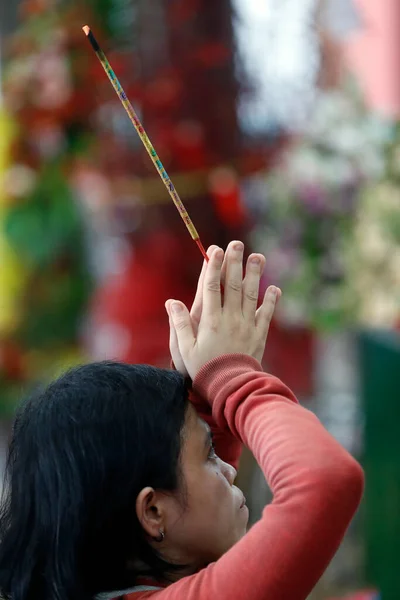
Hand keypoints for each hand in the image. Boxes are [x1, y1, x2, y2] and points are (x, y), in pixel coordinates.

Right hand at [166, 241, 280, 380]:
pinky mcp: (258, 335)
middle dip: (234, 263)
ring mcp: (246, 326)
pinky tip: (275, 288)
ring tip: (258, 257)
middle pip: (232, 285)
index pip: (212, 288)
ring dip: (254, 275)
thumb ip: (179, 324)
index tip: (216, 250)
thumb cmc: (203, 369)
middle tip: (237, 243)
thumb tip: (172, 302)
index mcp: (210, 321)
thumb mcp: (184, 349)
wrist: (230, 388)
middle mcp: (230, 319)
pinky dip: (271, 302)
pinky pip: (265, 315)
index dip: (213, 267)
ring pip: (250, 295)